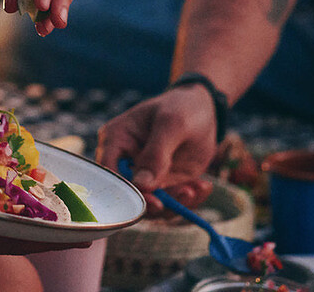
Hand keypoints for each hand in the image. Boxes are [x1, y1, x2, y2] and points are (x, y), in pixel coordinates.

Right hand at [96, 87, 217, 211]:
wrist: (204, 110)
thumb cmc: (181, 107)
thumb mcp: (172, 123)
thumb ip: (156, 153)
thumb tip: (141, 185)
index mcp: (116, 140)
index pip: (110, 172)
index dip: (126, 191)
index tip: (153, 199)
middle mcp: (125, 162)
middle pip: (128, 195)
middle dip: (154, 204)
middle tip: (182, 195)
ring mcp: (145, 176)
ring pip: (151, 205)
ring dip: (175, 203)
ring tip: (197, 188)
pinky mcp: (164, 185)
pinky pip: (171, 203)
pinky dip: (188, 200)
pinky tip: (203, 186)